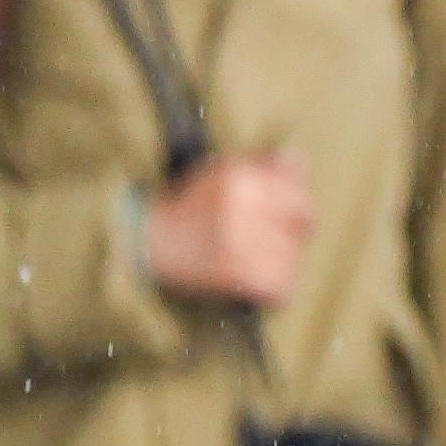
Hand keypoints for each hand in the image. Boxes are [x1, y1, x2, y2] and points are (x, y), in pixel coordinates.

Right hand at [141, 150, 313, 306]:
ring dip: (284, 262)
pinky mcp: (234, 275)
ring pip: (293, 257)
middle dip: (294, 234)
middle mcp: (241, 208)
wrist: (144, 242)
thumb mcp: (220, 173)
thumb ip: (264, 167)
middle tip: (274, 240)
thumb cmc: (187, 207)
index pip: (296, 194)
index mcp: (239, 179)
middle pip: (301, 226)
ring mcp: (239, 243)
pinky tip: (259, 282)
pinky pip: (279, 285)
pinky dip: (275, 287)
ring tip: (260, 261)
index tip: (288, 214)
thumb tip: (297, 158)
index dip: (298, 205)